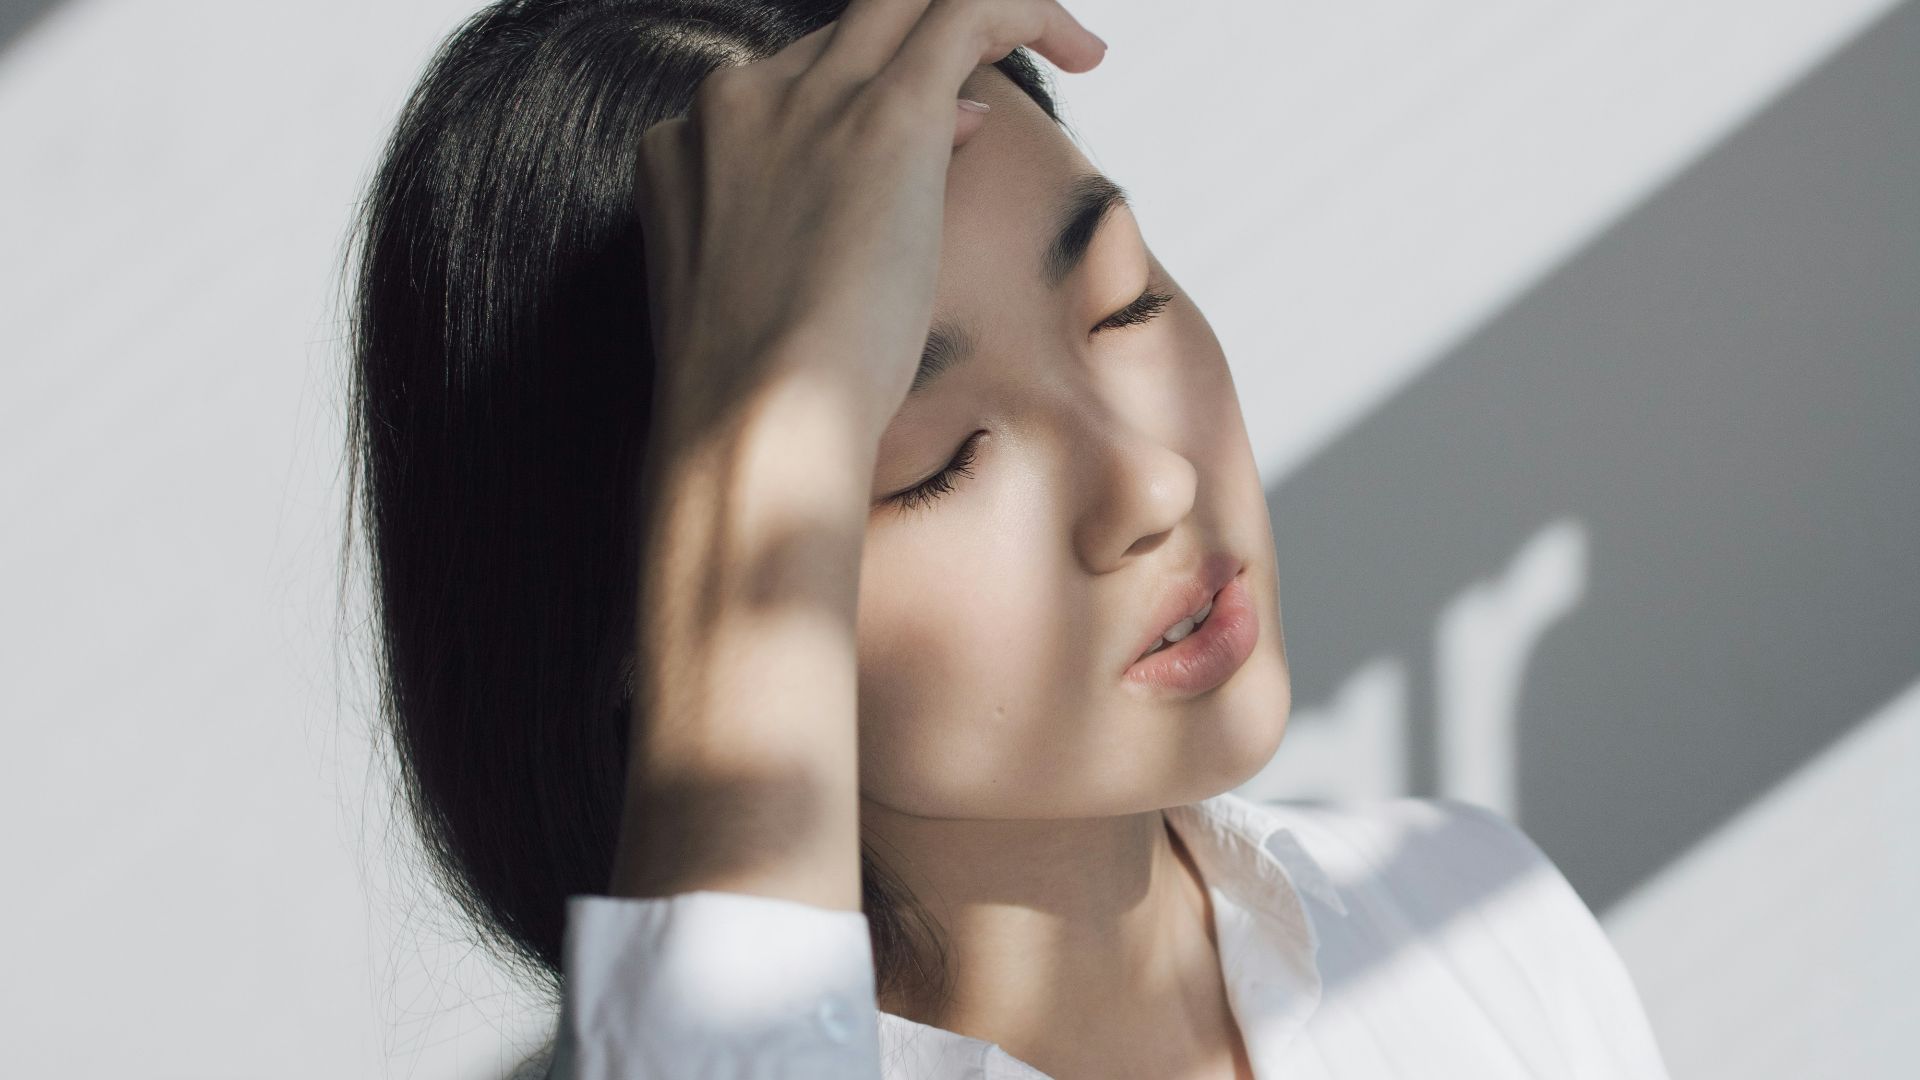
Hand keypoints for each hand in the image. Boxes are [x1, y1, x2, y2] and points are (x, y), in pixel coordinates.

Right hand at [631, 0, 1106, 444]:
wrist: (755, 426)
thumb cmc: (763, 402)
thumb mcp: (769, 299)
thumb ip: (812, 221)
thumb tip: (930, 145)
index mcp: (690, 147)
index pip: (799, 81)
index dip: (874, 97)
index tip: (949, 135)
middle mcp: (737, 102)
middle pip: (851, 29)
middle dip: (931, 40)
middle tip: (1014, 61)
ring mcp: (804, 100)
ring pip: (906, 0)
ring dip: (992, 14)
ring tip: (1071, 46)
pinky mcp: (881, 115)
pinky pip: (963, 11)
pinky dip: (1026, 13)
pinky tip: (1084, 52)